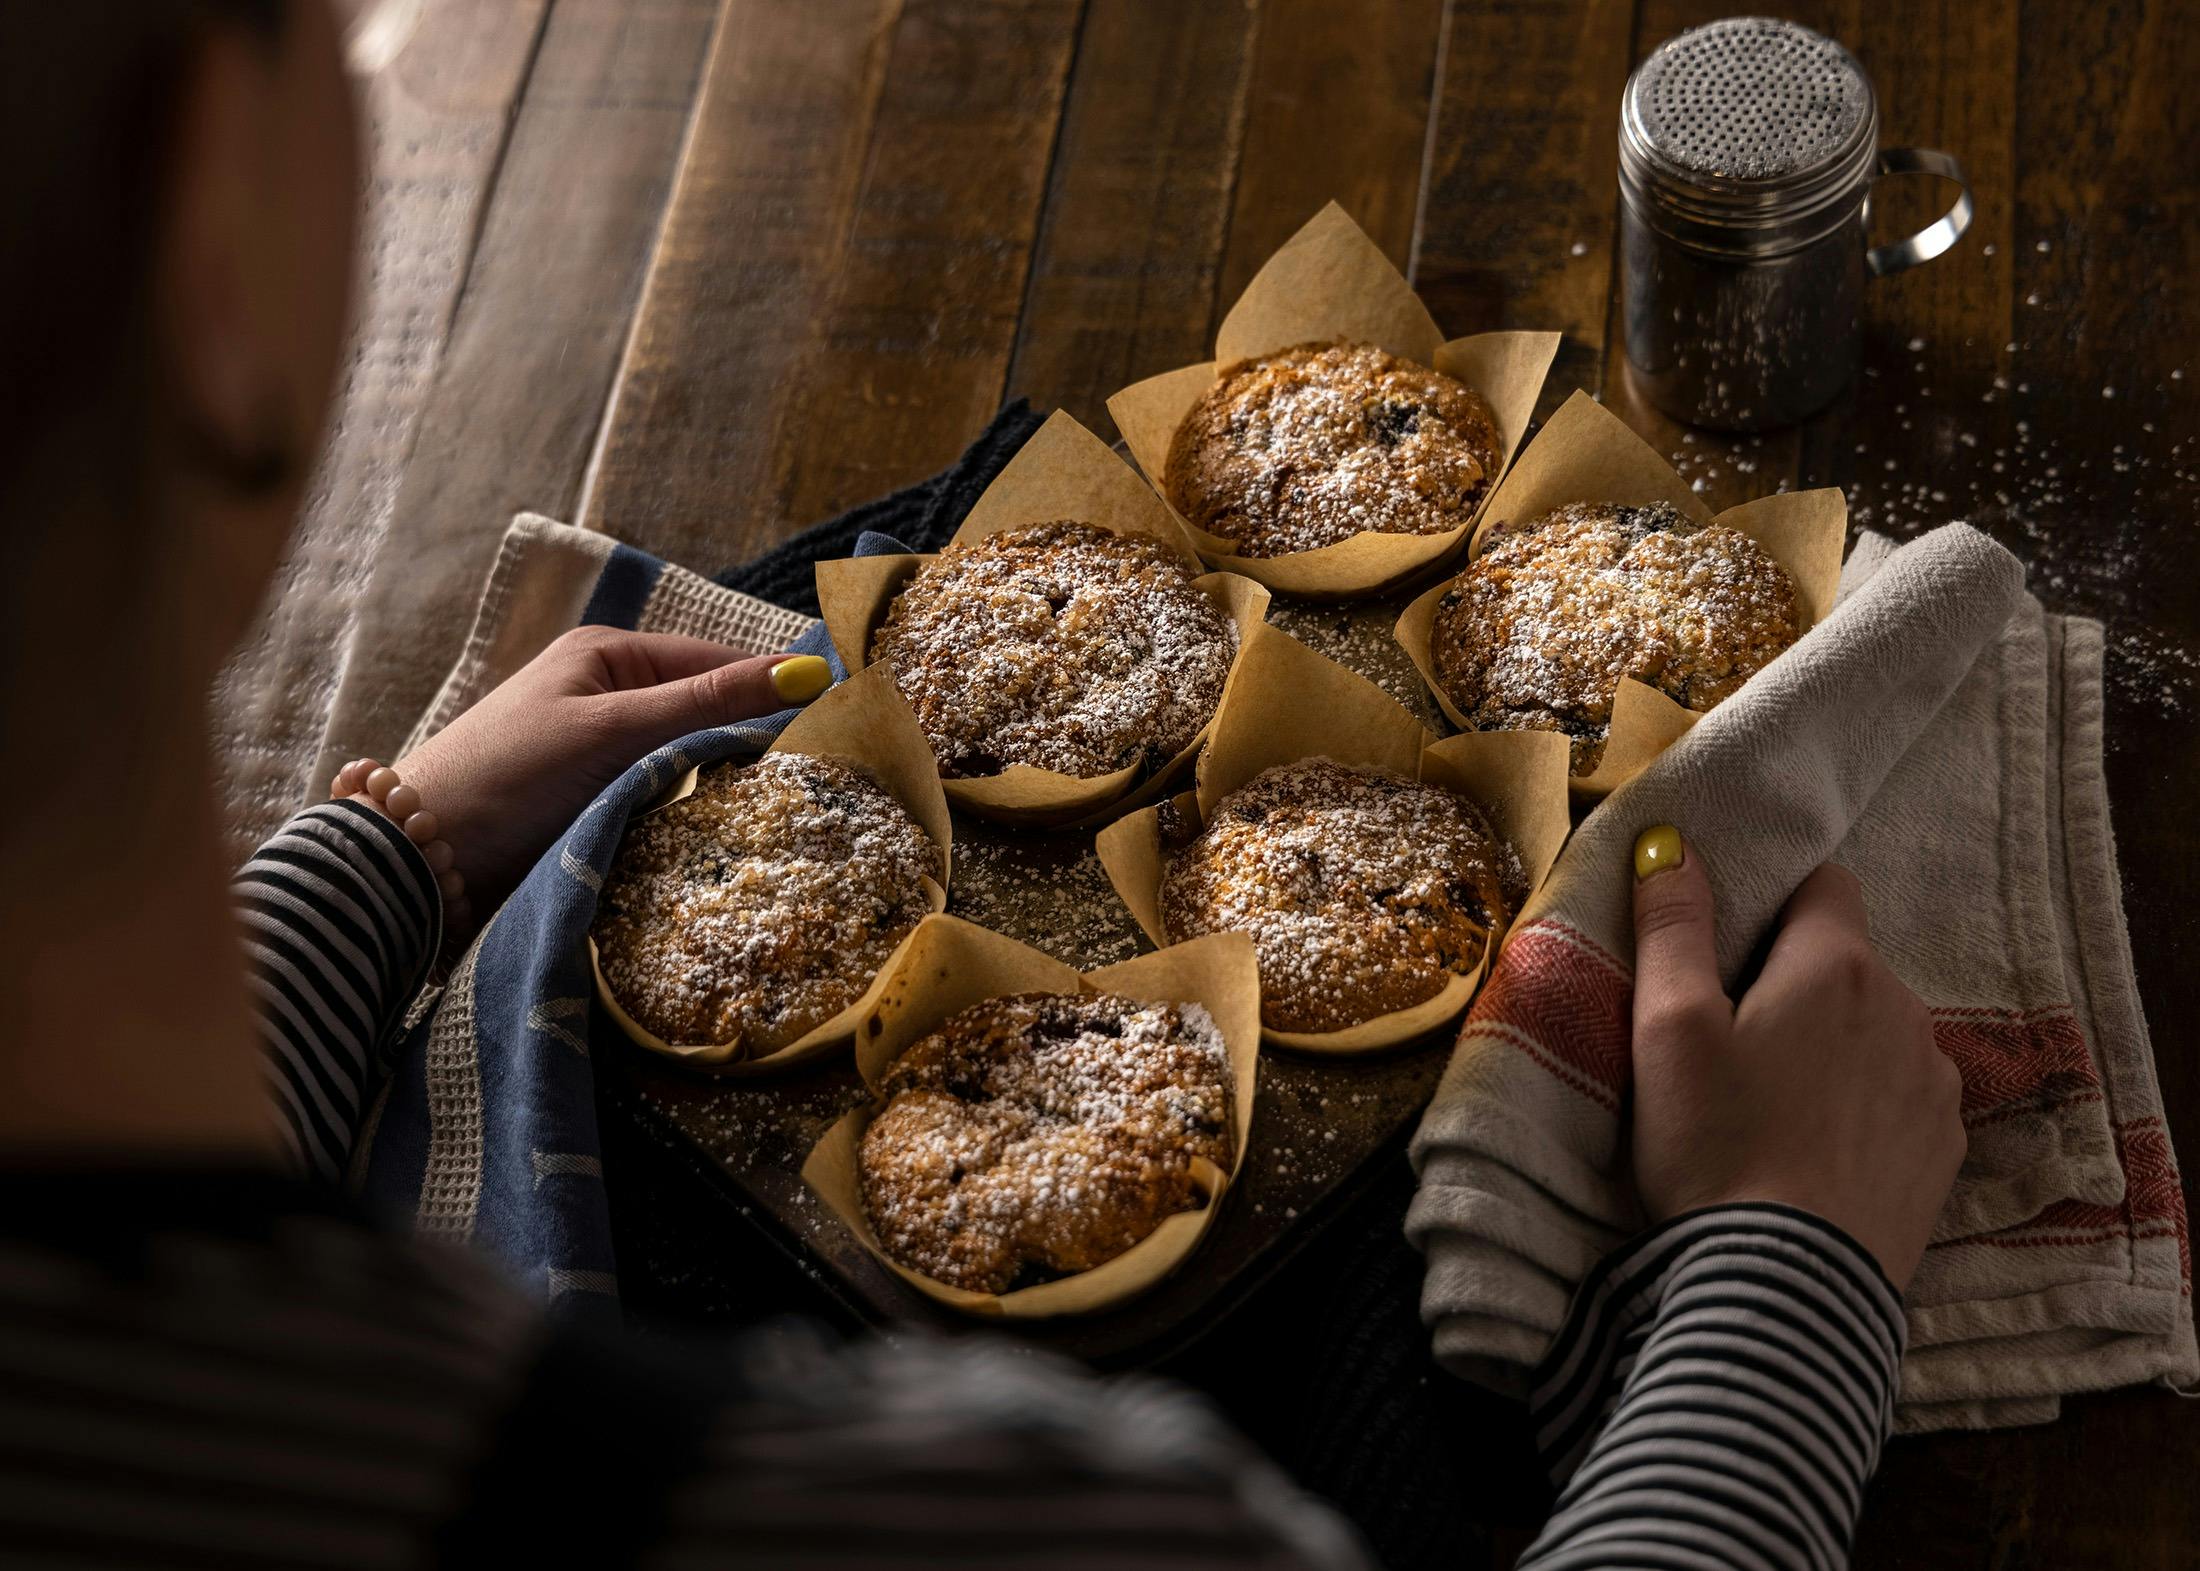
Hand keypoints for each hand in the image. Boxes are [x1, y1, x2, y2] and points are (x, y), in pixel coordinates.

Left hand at [333, 628, 832, 925]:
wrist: (417, 861)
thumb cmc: (508, 776)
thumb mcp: (614, 730)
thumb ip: (708, 703)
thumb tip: (808, 670)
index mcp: (607, 656)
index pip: (716, 662)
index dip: (773, 689)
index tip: (841, 719)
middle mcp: (607, 698)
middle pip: (706, 714)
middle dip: (753, 743)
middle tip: (821, 776)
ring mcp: (599, 756)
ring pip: (689, 764)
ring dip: (724, 787)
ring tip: (783, 811)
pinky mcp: (592, 808)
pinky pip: (663, 803)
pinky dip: (692, 817)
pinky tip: (726, 838)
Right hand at [1626, 825, 1964, 1291]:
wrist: (1786, 1289)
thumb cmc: (1717, 1146)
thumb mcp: (1668, 1029)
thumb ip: (1671, 927)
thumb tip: (1670, 842)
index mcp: (1836, 967)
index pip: (1824, 884)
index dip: (1773, 901)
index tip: (1727, 945)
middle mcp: (1905, 1011)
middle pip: (1847, 962)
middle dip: (1795, 982)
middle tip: (1729, 1040)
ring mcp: (1934, 1084)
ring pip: (1877, 1031)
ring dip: (1834, 1047)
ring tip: (1771, 1107)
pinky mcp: (1943, 1151)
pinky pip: (1899, 1097)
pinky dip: (1861, 1107)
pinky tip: (1813, 1152)